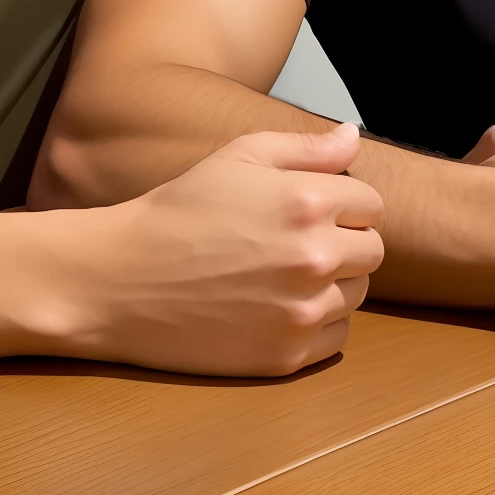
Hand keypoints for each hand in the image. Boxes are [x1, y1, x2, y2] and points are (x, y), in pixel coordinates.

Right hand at [66, 123, 385, 377]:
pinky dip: (316, 323)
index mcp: (307, 201)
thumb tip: (354, 138)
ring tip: (281, 273)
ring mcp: (303, 310)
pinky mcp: (287, 355)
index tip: (310, 210)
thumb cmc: (178, 210)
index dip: (344, 203)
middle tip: (294, 242)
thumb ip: (305, 147)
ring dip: (333, 284)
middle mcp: (315, 257)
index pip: (372, 203)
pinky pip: (336, 337)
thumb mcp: (238, 156)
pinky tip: (276, 307)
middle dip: (344, 241)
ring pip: (357, 294)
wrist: (121, 278)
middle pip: (372, 250)